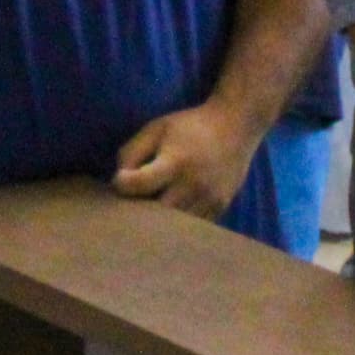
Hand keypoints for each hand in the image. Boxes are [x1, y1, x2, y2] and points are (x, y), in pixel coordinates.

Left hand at [110, 100, 255, 217]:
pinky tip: (171, 214)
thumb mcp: (157, 128)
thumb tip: (118, 182)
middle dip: (139, 210)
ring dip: (158, 221)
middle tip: (132, 203)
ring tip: (149, 211)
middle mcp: (193, 185)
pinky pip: (192, 228)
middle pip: (155, 213)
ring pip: (174, 227)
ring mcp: (209, 200)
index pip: (140, 184)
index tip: (121, 180)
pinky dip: (179, 225)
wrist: (236, 126)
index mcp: (175, 162)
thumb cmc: (190, 126)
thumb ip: (132, 152)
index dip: (123, 184)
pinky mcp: (220, 208)